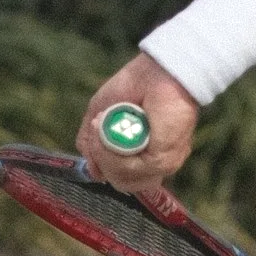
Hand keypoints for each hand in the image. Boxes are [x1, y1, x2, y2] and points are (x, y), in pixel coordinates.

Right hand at [74, 55, 198, 184]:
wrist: (157, 71)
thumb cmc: (134, 88)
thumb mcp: (101, 116)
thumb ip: (92, 144)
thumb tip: (93, 172)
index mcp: (147, 158)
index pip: (123, 180)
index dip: (104, 163)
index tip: (96, 135)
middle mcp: (157, 164)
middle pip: (121, 183)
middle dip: (101, 157)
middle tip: (97, 127)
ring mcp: (161, 163)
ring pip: (123, 179)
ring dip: (104, 153)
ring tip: (102, 124)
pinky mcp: (163, 159)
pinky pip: (128, 168)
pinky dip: (111, 149)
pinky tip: (108, 125)